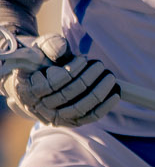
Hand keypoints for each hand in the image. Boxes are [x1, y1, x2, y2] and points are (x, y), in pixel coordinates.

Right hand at [0, 33, 118, 125]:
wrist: (40, 75)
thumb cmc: (42, 57)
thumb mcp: (42, 46)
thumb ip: (51, 45)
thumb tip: (61, 51)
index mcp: (26, 88)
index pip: (51, 84)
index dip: (71, 71)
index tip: (82, 58)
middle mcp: (37, 107)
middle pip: (67, 96)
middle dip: (88, 79)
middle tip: (100, 65)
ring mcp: (54, 117)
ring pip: (79, 108)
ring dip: (99, 91)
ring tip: (109, 76)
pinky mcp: (70, 122)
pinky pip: (88, 118)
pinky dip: (104, 107)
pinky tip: (115, 94)